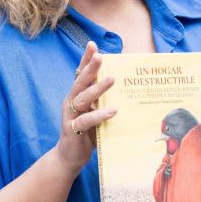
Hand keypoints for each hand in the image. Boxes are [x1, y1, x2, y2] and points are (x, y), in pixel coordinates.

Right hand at [55, 41, 115, 172]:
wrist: (70, 156)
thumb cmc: (88, 131)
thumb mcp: (97, 112)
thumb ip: (106, 100)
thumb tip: (130, 87)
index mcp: (78, 95)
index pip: (81, 74)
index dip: (86, 59)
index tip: (93, 44)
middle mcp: (72, 102)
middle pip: (80, 81)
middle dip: (90, 67)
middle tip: (101, 56)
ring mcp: (71, 115)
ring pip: (82, 97)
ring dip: (97, 88)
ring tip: (112, 79)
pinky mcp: (73, 130)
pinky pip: (86, 120)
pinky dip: (99, 114)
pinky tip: (112, 111)